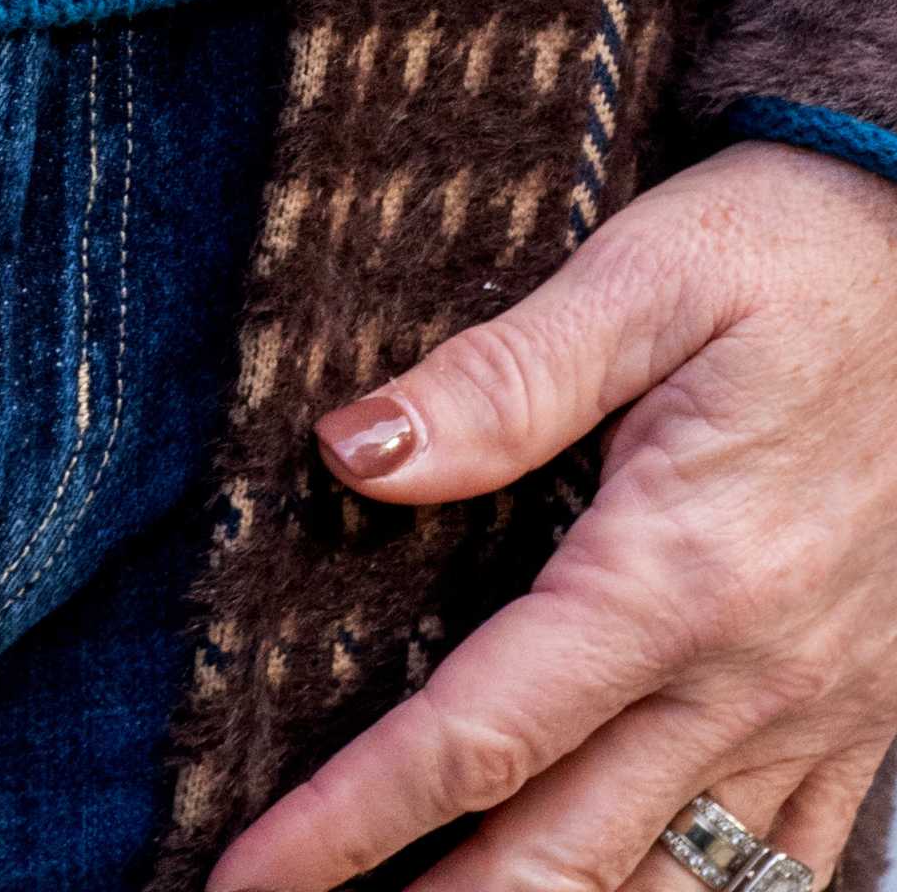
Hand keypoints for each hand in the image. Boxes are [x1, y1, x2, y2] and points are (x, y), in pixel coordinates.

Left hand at [211, 141, 896, 891]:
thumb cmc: (784, 253)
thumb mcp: (642, 281)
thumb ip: (499, 377)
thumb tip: (350, 452)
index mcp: (675, 574)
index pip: (477, 735)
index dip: (349, 820)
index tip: (247, 874)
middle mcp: (748, 678)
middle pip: (565, 859)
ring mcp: (817, 718)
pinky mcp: (861, 725)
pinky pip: (780, 874)